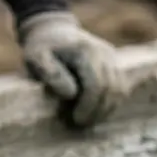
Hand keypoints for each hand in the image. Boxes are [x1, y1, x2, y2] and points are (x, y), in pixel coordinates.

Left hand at [19, 11, 125, 126]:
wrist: (53, 31)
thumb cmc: (41, 48)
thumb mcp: (35, 58)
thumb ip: (50, 74)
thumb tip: (71, 93)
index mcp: (86, 51)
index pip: (96, 84)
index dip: (88, 106)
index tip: (75, 119)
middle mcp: (105, 53)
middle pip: (111, 89)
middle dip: (97, 111)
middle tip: (80, 125)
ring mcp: (113, 58)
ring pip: (119, 90)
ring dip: (105, 110)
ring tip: (87, 120)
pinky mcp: (115, 64)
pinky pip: (120, 88)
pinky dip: (109, 103)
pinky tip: (94, 112)